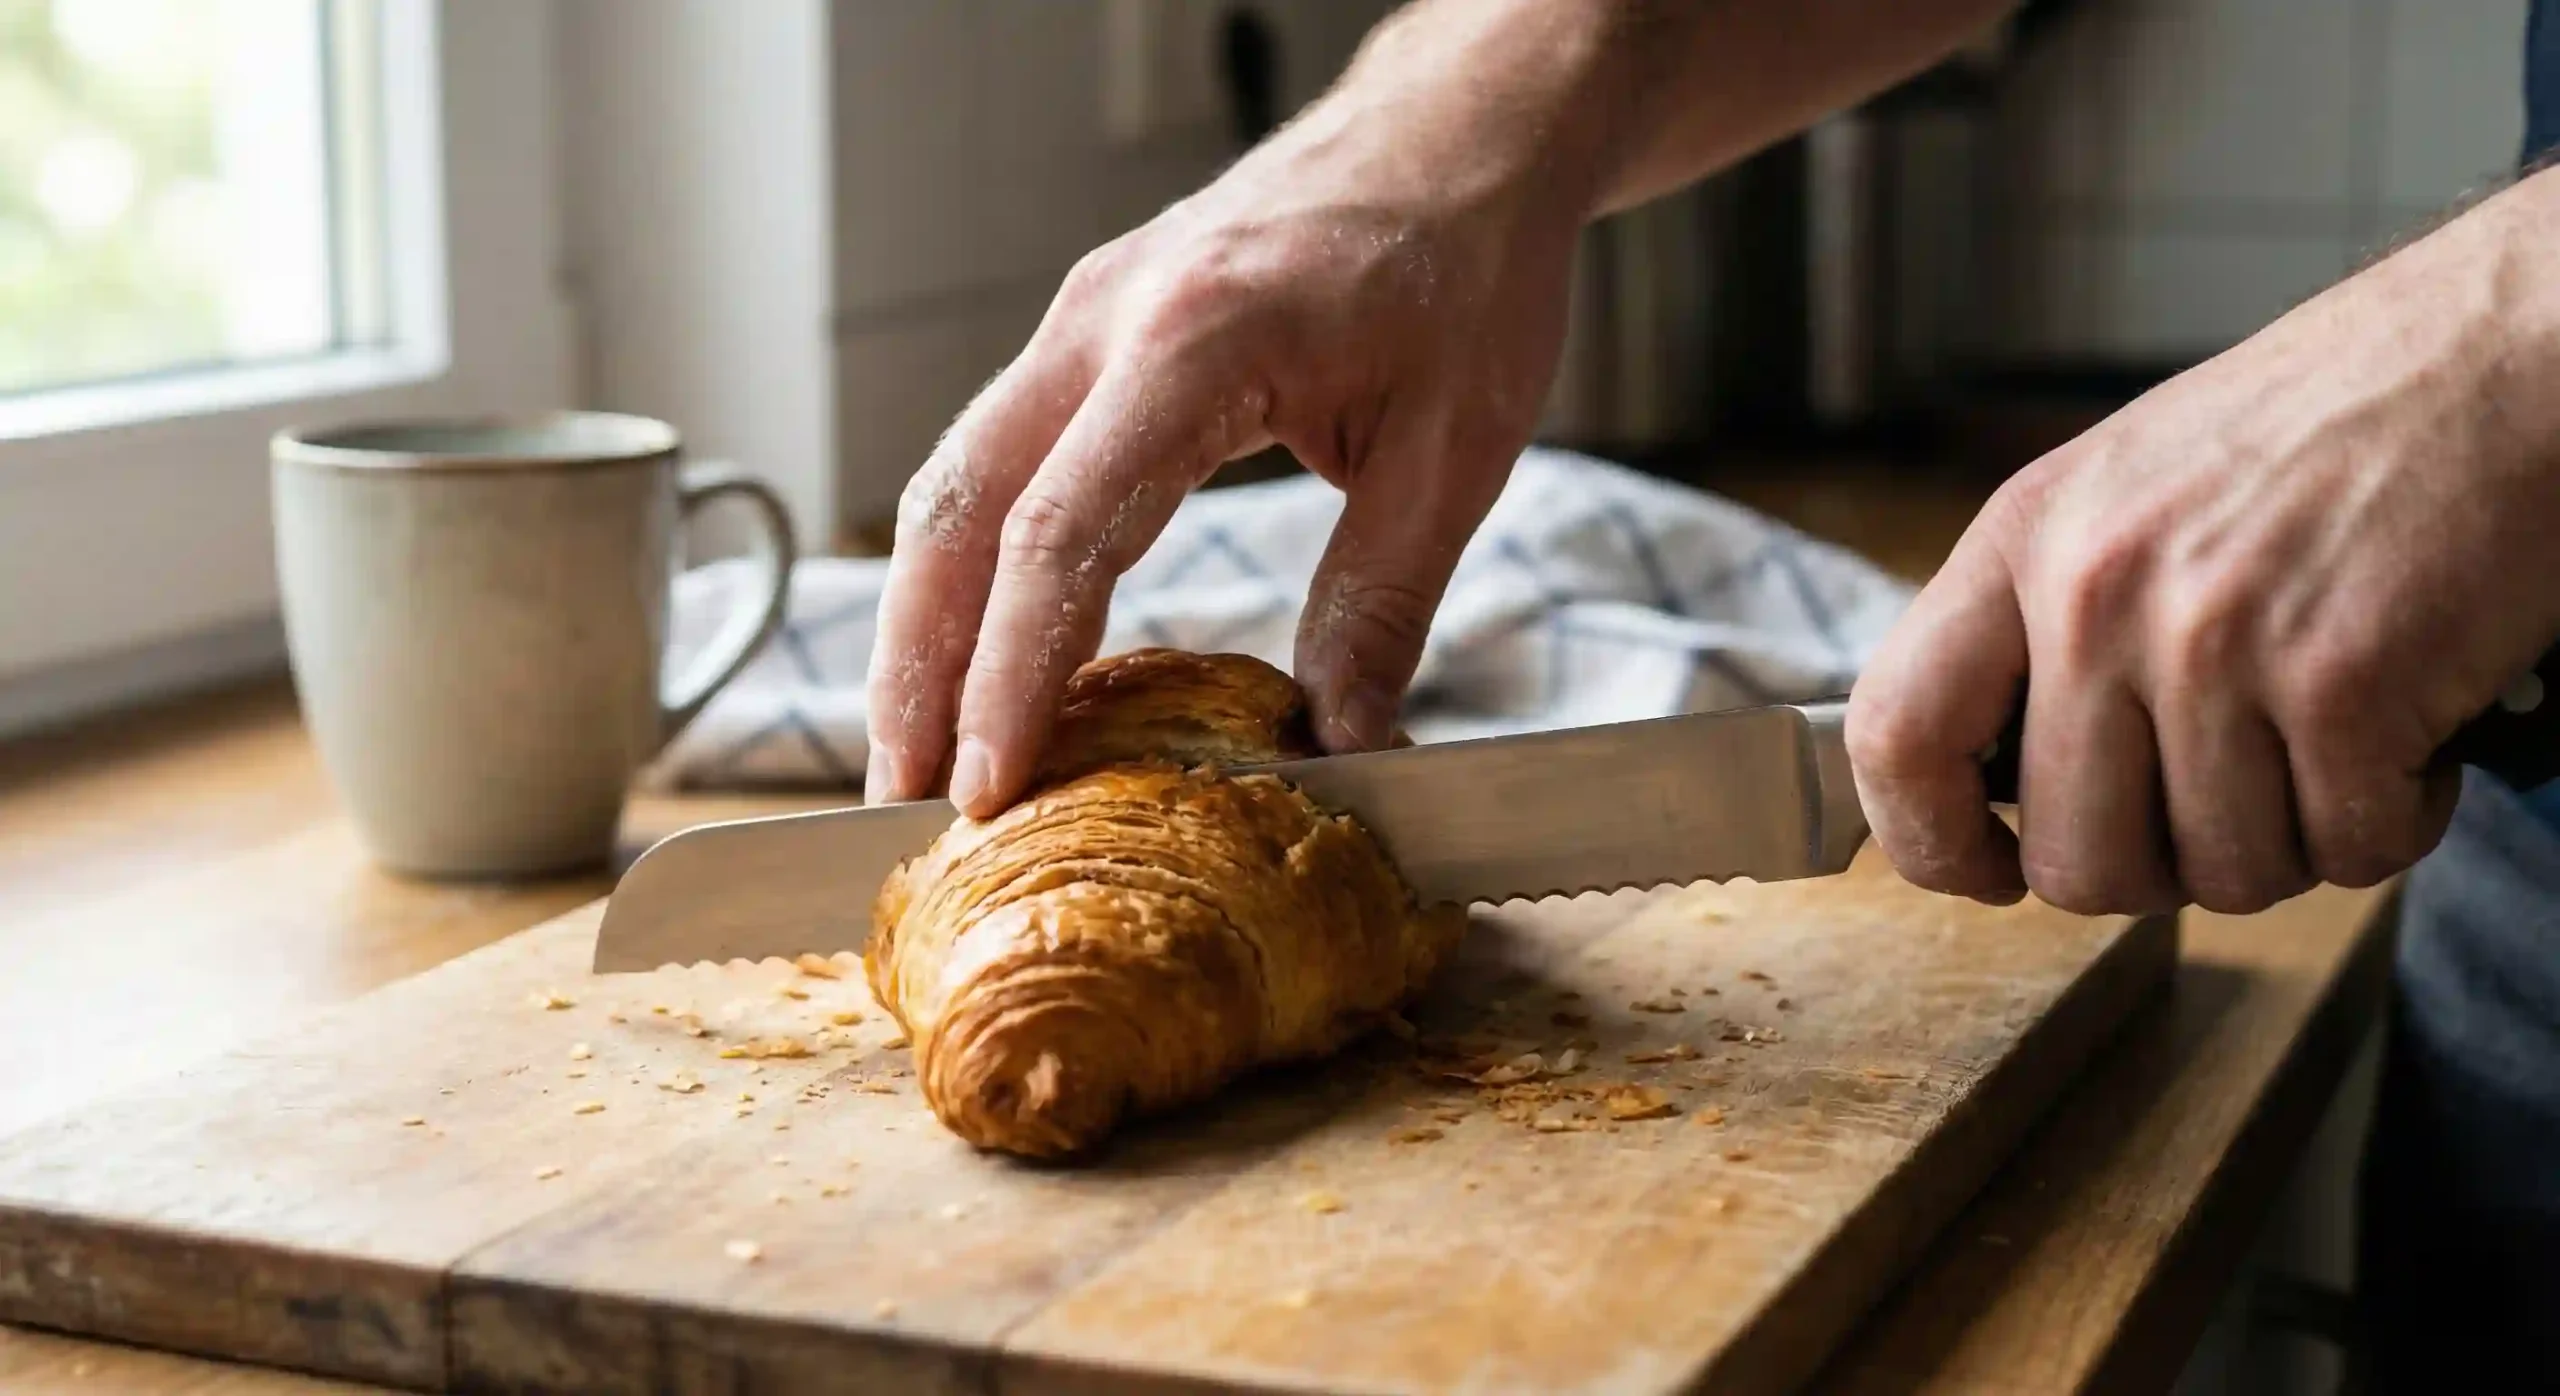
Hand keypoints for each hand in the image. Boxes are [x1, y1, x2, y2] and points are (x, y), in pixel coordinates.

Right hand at [863, 76, 1585, 816]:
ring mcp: (1084, 318)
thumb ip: (1381, 601)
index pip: (1059, 529)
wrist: (1457, 133)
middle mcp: (1106, 319)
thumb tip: (1339, 745)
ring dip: (920, 619)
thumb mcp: (1455, 448)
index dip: (1011, 670)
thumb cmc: (1466, 268)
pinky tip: (978, 648)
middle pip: (956, 508)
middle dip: (914, 663)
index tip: (984, 782)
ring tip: (913, 748)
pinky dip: (969, 563)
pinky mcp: (1090, 333)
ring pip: (953, 481)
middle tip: (902, 794)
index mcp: (1196, 342)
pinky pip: (997, 456)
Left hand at [1847, 171, 2559, 914]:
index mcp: (2024, 539)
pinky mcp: (2342, 682)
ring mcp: (2213, 639)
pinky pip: (2344, 852)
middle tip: (2231, 799)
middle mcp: (2096, 592)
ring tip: (2331, 736)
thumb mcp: (2126, 490)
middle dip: (2162, 869)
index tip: (1989, 870)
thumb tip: (1993, 785)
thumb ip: (2045, 624)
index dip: (1928, 841)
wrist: (2509, 350)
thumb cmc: (2326, 429)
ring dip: (2292, 838)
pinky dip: (2392, 820)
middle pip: (2075, 861)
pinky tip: (2409, 731)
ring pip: (2220, 874)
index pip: (1892, 734)